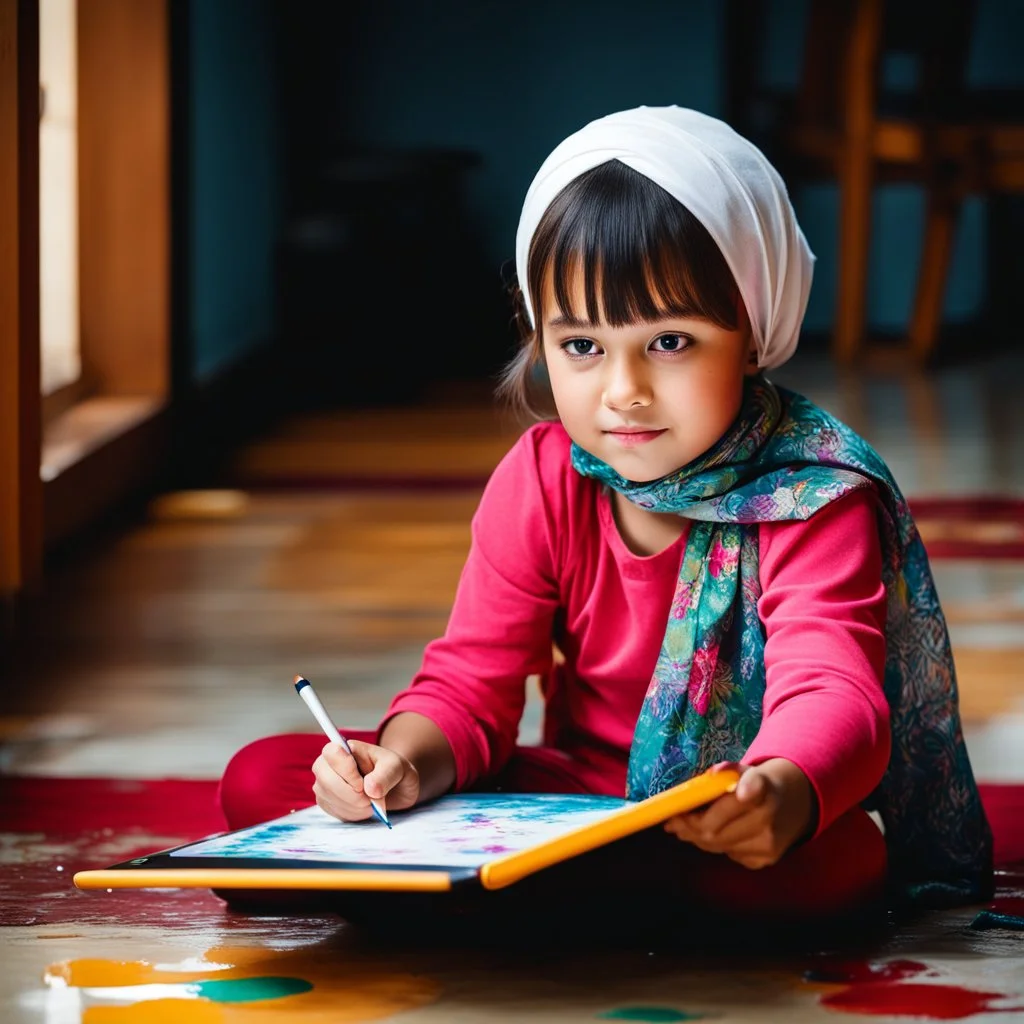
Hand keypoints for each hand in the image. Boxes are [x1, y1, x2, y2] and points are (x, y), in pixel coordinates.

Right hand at [312, 739, 421, 822]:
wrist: (394, 787)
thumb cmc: (393, 771)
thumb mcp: (397, 767)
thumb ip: (386, 775)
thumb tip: (369, 789)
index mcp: (347, 748)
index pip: (332, 753)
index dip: (347, 771)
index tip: (363, 783)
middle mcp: (330, 763)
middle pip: (325, 779)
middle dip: (351, 795)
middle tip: (371, 798)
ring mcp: (325, 783)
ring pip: (328, 797)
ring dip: (354, 806)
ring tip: (371, 802)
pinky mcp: (327, 802)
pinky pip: (333, 811)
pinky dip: (352, 814)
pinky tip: (363, 809)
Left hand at [662, 759, 815, 869]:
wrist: (794, 802)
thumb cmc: (756, 783)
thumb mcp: (743, 770)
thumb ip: (725, 772)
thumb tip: (712, 775)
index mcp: (763, 785)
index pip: (752, 788)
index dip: (742, 792)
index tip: (732, 796)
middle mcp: (769, 815)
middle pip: (716, 829)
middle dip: (688, 827)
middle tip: (672, 822)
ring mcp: (770, 841)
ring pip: (719, 846)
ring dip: (697, 838)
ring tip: (683, 828)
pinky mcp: (768, 859)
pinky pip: (730, 854)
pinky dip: (717, 845)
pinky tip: (712, 835)